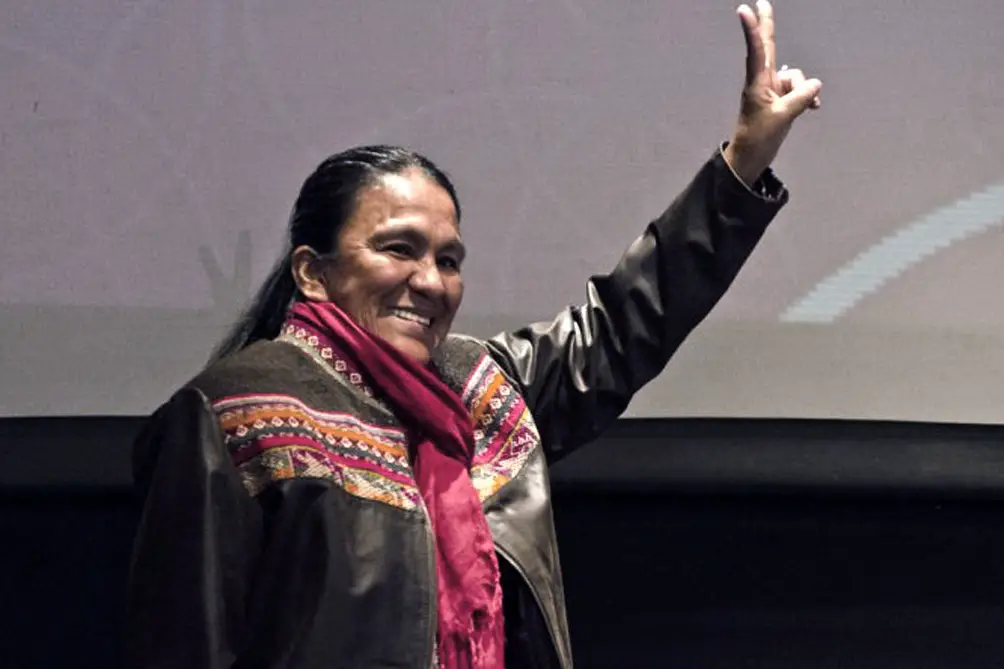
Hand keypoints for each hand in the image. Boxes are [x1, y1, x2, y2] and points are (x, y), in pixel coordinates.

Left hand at [723, 0, 821, 184]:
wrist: (752, 157)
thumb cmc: (759, 138)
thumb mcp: (782, 118)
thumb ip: (800, 98)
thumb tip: (815, 85)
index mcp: (757, 82)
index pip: (756, 50)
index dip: (753, 29)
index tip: (744, 9)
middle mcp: (764, 80)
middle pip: (768, 46)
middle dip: (767, 24)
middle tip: (762, 2)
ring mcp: (773, 88)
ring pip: (797, 77)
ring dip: (804, 91)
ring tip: (802, 108)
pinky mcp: (782, 98)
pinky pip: (802, 90)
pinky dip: (808, 97)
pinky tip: (812, 108)